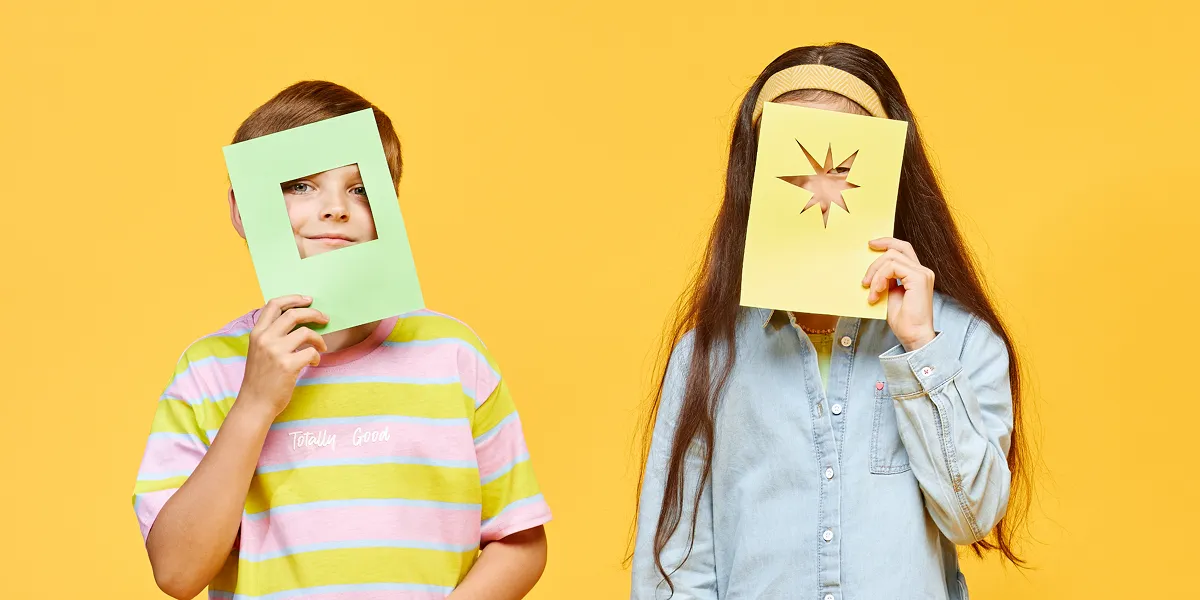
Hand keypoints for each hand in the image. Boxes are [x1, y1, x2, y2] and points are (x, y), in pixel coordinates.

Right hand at [238, 295, 327, 418]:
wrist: (255, 404)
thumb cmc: (260, 379)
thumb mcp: (258, 351)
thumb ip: (272, 336)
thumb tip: (298, 322)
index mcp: (257, 333)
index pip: (274, 305)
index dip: (293, 299)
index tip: (308, 300)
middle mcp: (265, 339)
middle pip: (294, 314)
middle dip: (314, 313)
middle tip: (325, 319)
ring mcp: (276, 351)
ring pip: (306, 332)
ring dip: (319, 339)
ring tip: (321, 348)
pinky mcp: (287, 365)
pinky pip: (311, 352)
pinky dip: (317, 356)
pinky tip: (313, 363)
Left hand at [863, 238, 935, 351]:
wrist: (913, 335)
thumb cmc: (903, 320)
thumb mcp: (889, 294)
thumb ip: (886, 279)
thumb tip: (872, 270)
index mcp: (917, 273)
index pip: (903, 248)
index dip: (887, 242)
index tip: (870, 244)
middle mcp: (922, 270)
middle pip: (896, 249)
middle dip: (875, 260)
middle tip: (864, 280)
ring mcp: (922, 273)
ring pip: (891, 258)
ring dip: (875, 274)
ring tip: (871, 292)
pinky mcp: (919, 278)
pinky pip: (892, 268)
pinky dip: (879, 279)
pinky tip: (876, 292)